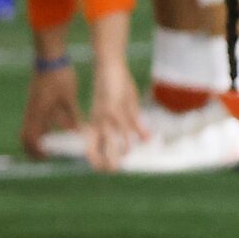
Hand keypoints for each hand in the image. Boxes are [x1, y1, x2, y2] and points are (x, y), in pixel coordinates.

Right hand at [20, 62, 82, 157]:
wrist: (49, 58)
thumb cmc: (59, 77)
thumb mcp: (69, 98)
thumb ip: (71, 118)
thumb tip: (77, 134)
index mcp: (38, 112)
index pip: (31, 138)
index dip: (38, 150)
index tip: (49, 155)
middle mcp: (31, 111)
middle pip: (24, 136)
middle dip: (33, 148)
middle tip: (47, 154)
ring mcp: (31, 107)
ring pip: (29, 129)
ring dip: (37, 139)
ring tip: (53, 144)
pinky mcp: (34, 102)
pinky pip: (34, 120)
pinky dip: (41, 129)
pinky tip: (55, 126)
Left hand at [86, 55, 144, 171]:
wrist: (109, 66)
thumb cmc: (114, 86)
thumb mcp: (124, 108)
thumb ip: (133, 124)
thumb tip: (145, 139)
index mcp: (96, 121)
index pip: (91, 145)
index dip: (95, 158)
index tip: (102, 169)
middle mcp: (100, 121)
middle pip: (101, 147)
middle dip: (107, 162)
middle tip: (114, 171)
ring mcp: (108, 115)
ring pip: (116, 140)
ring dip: (124, 150)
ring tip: (128, 158)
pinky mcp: (117, 107)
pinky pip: (129, 125)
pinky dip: (139, 133)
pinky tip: (147, 140)